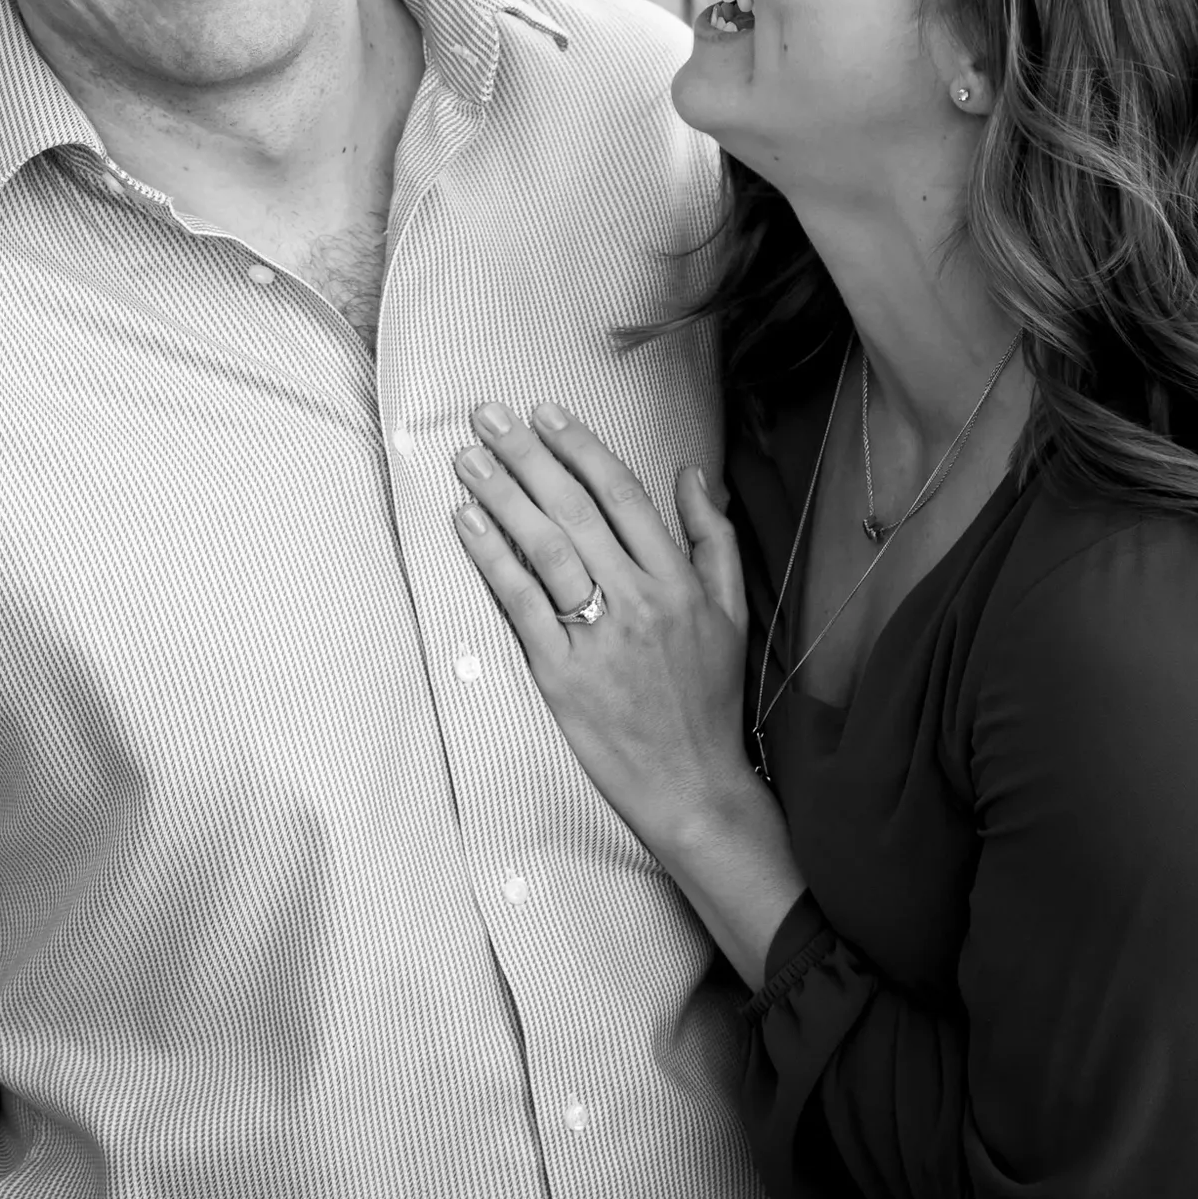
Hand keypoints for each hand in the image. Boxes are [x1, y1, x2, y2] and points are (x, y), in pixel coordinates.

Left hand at [450, 400, 754, 850]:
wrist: (692, 785)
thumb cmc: (708, 698)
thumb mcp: (730, 614)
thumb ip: (714, 539)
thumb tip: (693, 473)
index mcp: (678, 582)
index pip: (622, 495)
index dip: (581, 448)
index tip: (546, 413)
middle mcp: (639, 602)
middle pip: (575, 511)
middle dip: (528, 455)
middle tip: (489, 416)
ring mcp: (599, 638)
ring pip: (545, 548)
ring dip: (502, 496)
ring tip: (469, 459)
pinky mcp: (561, 674)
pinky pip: (521, 603)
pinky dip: (492, 558)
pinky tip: (467, 523)